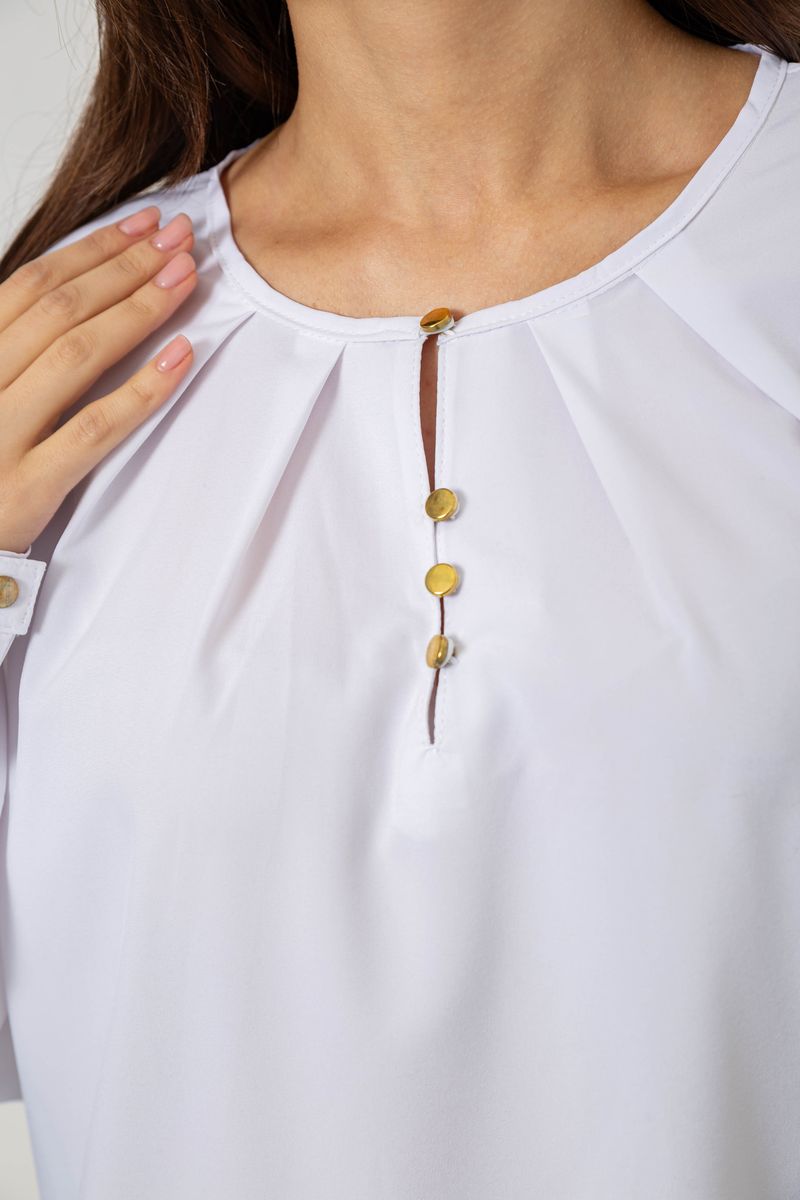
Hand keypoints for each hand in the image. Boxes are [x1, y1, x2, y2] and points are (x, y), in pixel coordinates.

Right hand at [0, 205, 198, 553]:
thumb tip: (78, 288)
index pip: (32, 284)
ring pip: (77, 357)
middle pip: (60, 310)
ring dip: (138, 310)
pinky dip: (141, 391)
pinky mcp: (28, 485)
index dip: (93, 249)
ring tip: (187, 280)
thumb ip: (18, 346)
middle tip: (181, 240)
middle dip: (126, 267)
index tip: (144, 225)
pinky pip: (93, 430)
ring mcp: (1, 435)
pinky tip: (181, 357)